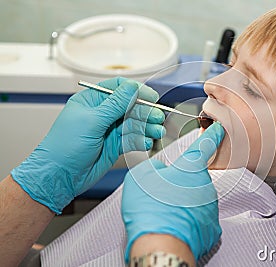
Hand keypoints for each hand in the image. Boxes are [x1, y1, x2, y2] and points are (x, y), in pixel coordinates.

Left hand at [11, 77, 164, 213]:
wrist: (59, 176)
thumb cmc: (65, 147)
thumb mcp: (91, 121)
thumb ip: (115, 104)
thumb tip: (132, 87)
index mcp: (92, 101)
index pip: (118, 88)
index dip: (136, 91)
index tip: (152, 97)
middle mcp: (102, 114)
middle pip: (130, 107)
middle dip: (145, 112)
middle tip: (157, 118)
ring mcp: (109, 130)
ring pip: (134, 124)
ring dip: (147, 127)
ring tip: (157, 132)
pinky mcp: (115, 146)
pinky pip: (132, 140)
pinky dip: (141, 141)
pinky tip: (146, 143)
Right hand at [122, 122, 224, 261]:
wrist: (160, 245)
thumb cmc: (150, 210)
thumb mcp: (141, 176)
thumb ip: (154, 166)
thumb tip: (161, 170)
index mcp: (192, 168)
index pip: (205, 145)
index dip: (213, 134)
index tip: (220, 128)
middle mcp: (206, 186)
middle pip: (194, 179)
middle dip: (181, 184)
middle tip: (163, 194)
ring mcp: (211, 208)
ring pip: (197, 200)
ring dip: (184, 204)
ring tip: (166, 213)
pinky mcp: (212, 229)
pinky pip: (200, 219)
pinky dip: (189, 221)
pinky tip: (176, 226)